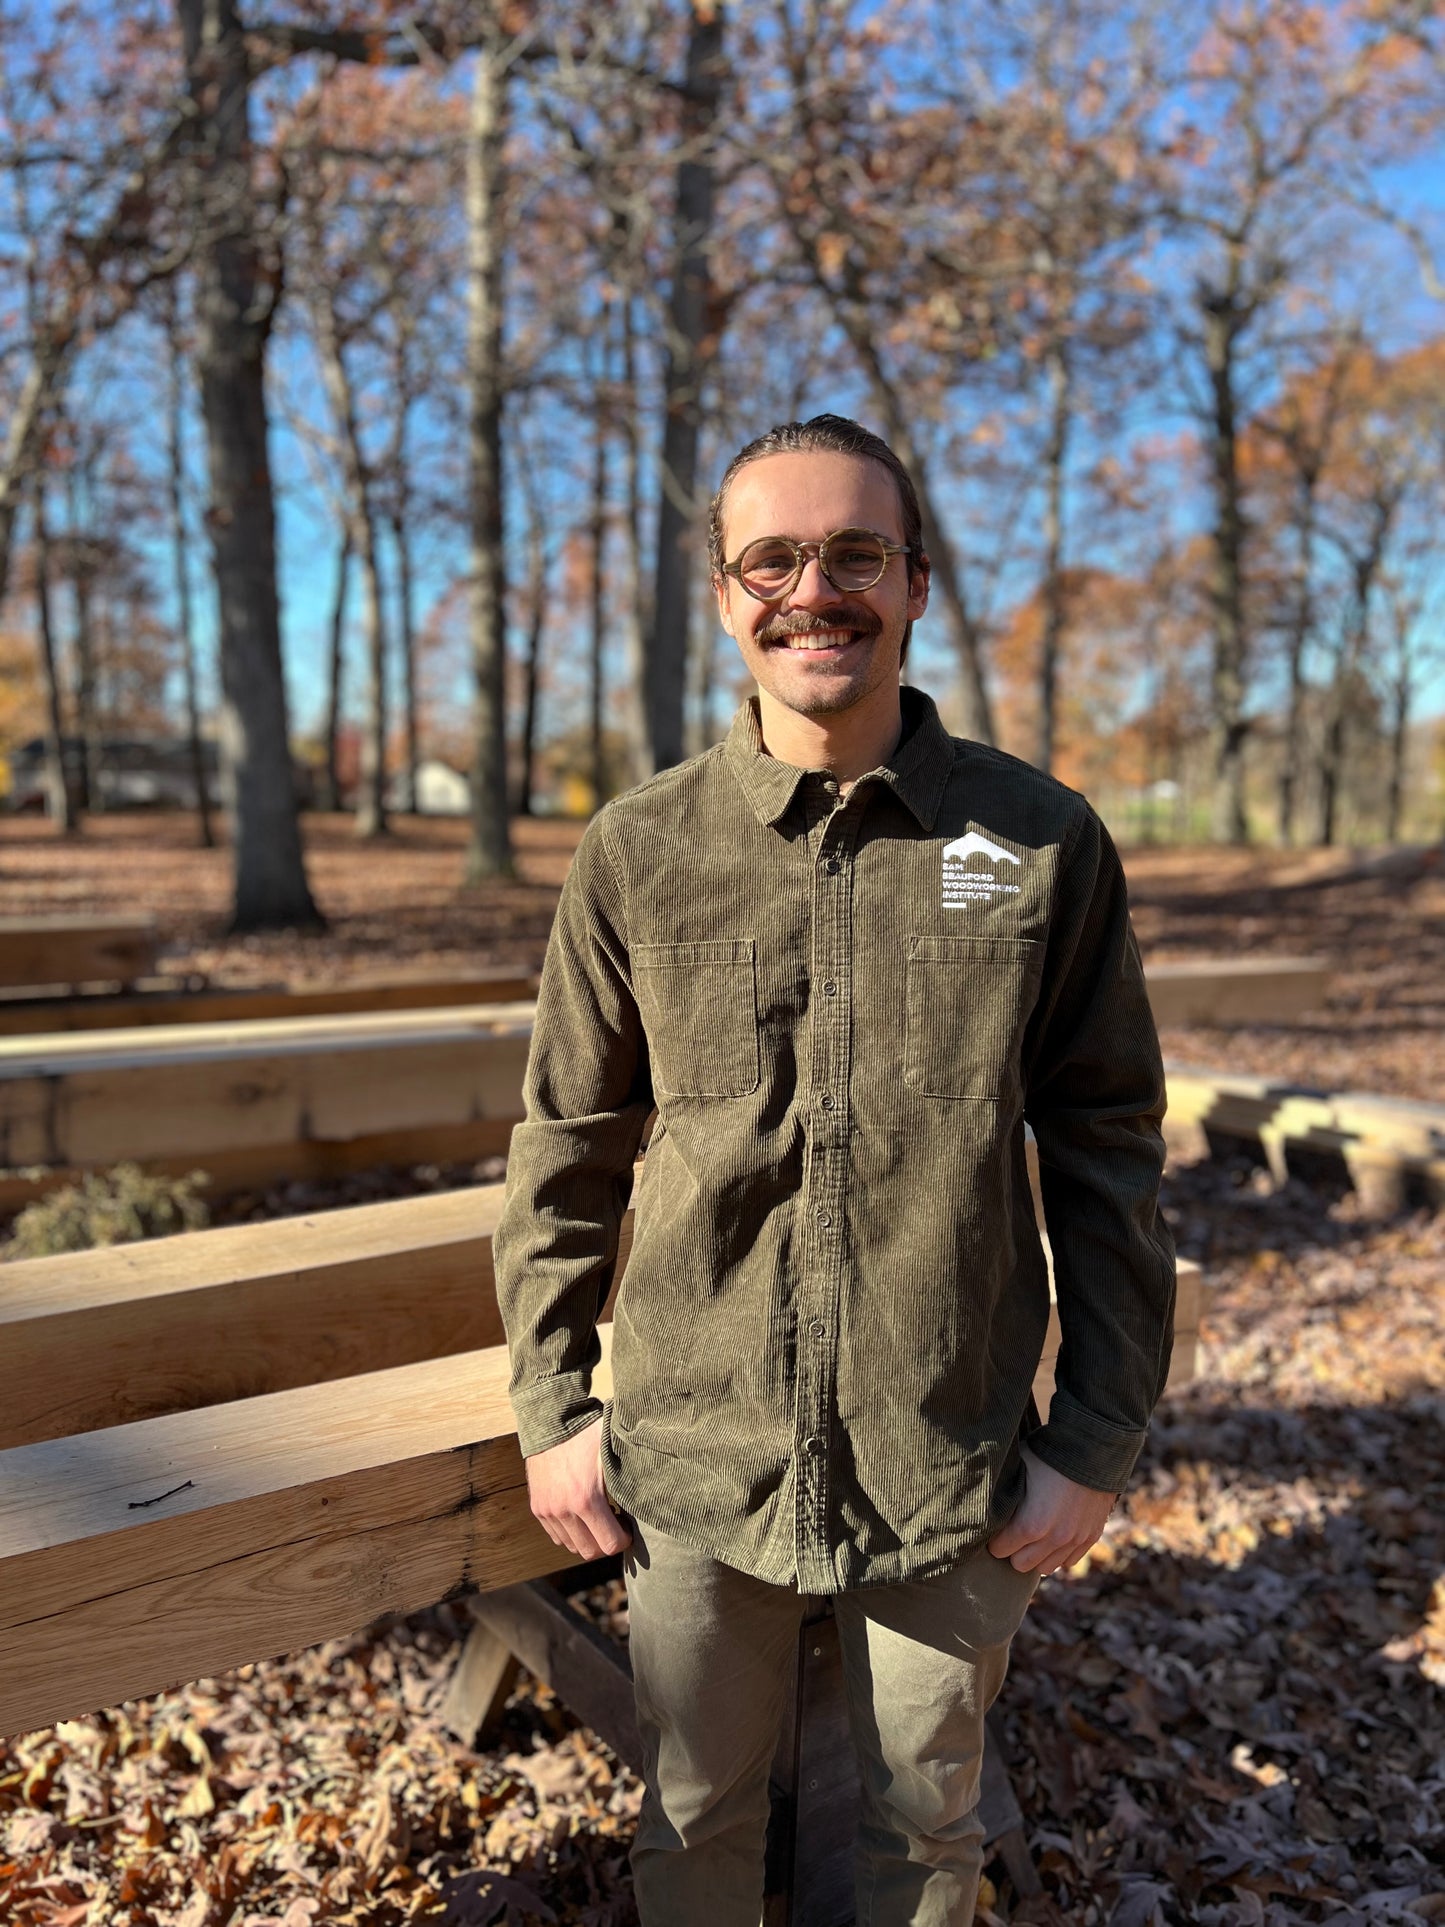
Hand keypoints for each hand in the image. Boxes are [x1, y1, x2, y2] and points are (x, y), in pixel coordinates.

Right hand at [525, 1417, 631, 1560]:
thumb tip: (652, 1495)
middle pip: (590, 1552)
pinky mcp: (537, 1507)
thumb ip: (629, 1478)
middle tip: (615, 1525)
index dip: (624, 1540)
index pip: (610, 1544)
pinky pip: (556, 1535)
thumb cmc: (588, 1432)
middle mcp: (563, 1511)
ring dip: (587, 1539)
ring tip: (597, 1518)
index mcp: (586, 1499)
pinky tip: (580, 1515)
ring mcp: (547, 1511)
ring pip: (571, 1546)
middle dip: (606, 1543)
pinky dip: (570, 1532)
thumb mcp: (613, 1452)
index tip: (628, 1527)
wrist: (551, 1418)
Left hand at [986, 1444, 1115, 1576]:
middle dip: (1013, 1550)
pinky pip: (1068, 1561)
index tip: (994, 1529)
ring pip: (1045, 1568)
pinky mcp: (1090, 1537)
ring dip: (1036, 1555)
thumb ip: (1002, 1489)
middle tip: (1012, 1533)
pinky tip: (1052, 1537)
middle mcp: (1053, 1539)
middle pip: (1020, 1565)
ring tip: (1032, 1537)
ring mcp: (1074, 1540)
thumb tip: (982, 1497)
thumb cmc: (1048, 1455)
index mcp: (1030, 1524)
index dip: (994, 1539)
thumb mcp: (1017, 1467)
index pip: (999, 1550)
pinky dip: (1058, 1553)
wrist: (1092, 1449)